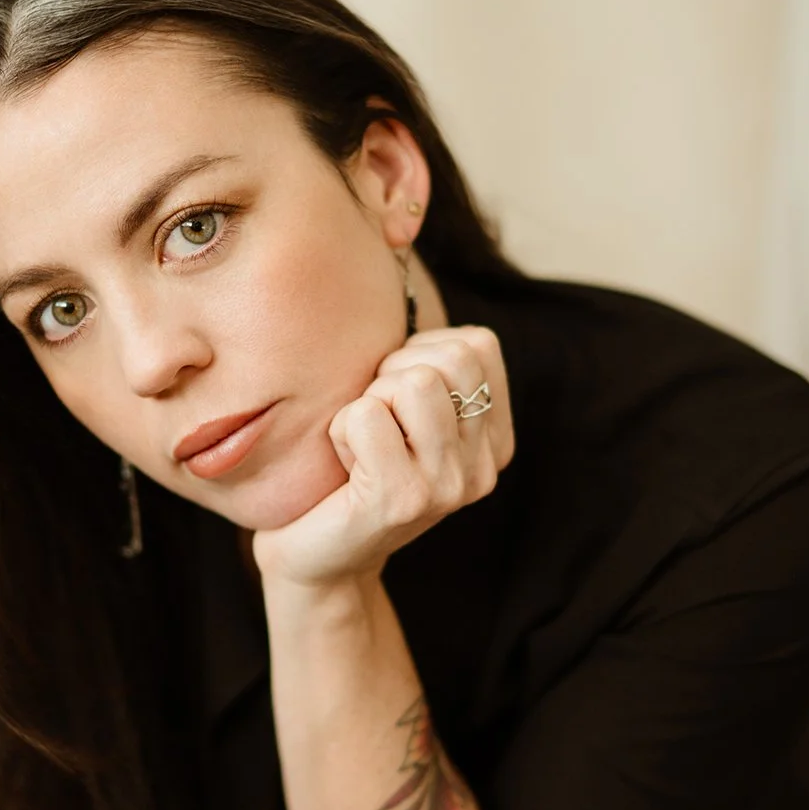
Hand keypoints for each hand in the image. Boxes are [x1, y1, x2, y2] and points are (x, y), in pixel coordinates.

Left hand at [252, 324, 514, 587]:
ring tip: (362, 444)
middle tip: (374, 421)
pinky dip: (341, 430)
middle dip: (393, 373)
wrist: (314, 556)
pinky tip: (346, 469)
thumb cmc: (350, 468)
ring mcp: (448, 487)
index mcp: (494, 441)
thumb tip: (401, 253)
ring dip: (368, 401)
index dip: (421, 353)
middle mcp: (483, 469)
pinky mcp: (402, 500)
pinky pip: (366, 414)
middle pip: (450, 358)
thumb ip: (426, 361)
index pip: (479, 344)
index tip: (397, 400)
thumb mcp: (402, 410)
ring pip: (413, 381)